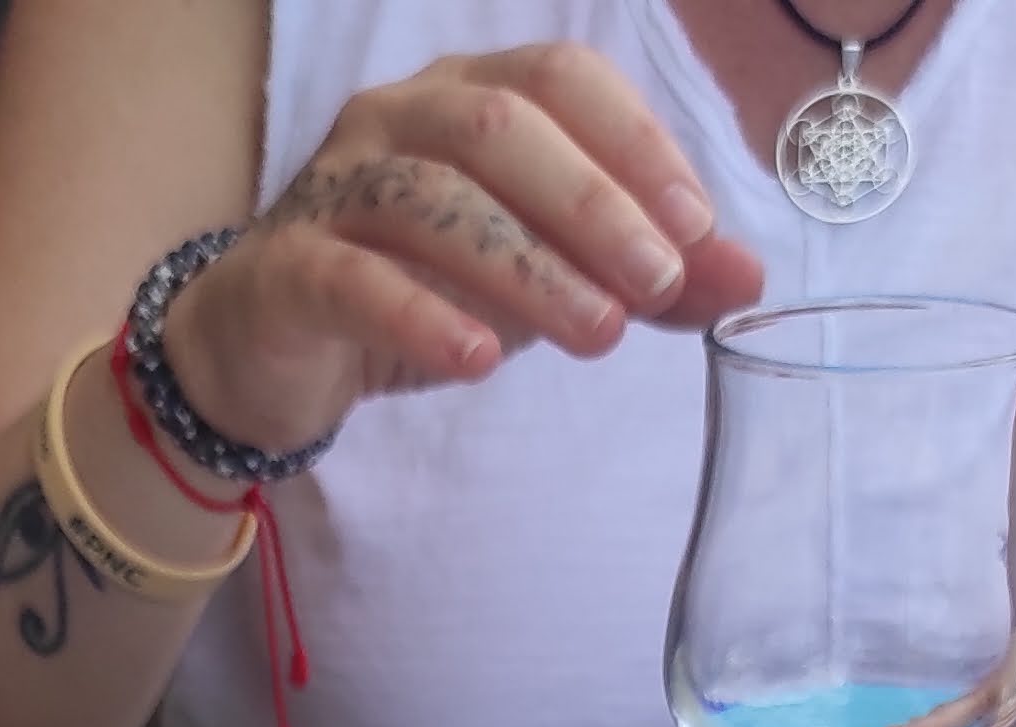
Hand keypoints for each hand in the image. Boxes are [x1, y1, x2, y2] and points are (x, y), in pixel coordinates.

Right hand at [154, 47, 767, 460]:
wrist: (268, 348)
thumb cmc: (417, 288)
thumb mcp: (546, 279)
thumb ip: (642, 276)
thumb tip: (746, 278)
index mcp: (466, 93)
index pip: (560, 78)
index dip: (634, 143)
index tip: (696, 229)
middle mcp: (395, 117)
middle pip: (497, 125)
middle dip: (592, 204)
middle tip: (657, 285)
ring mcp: (333, 187)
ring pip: (431, 198)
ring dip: (527, 267)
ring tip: (597, 336)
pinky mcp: (286, 268)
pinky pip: (352, 278)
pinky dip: (422, 315)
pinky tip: (482, 359)